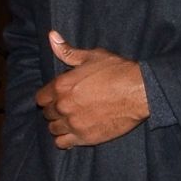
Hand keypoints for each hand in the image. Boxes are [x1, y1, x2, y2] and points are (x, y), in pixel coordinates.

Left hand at [36, 33, 148, 147]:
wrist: (139, 91)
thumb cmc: (117, 71)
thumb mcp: (92, 56)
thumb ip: (68, 51)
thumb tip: (51, 36)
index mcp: (62, 85)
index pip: (41, 97)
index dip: (48, 97)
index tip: (57, 97)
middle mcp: (64, 105)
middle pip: (47, 114)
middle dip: (55, 110)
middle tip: (68, 108)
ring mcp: (73, 123)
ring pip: (53, 129)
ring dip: (60, 125)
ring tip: (71, 121)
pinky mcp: (85, 137)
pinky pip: (63, 143)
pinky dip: (65, 140)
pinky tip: (73, 134)